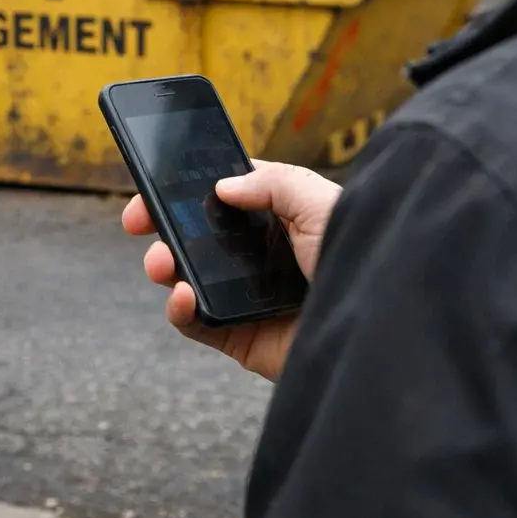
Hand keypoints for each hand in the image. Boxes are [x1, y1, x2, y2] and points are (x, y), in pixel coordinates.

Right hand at [122, 161, 340, 380]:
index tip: (154, 183)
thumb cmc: (361, 257)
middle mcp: (261, 255)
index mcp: (280, 218)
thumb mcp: (320, 201)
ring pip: (187, 275)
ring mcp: (248, 295)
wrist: (380, 328)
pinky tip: (182, 295)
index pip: (224, 195)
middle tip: (136, 221)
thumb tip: (223, 187)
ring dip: (163, 264)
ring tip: (160, 262)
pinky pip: (196, 322)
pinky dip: (179, 309)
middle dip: (161, 224)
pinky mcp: (240, 335)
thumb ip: (272, 182)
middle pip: (196, 234)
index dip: (188, 187)